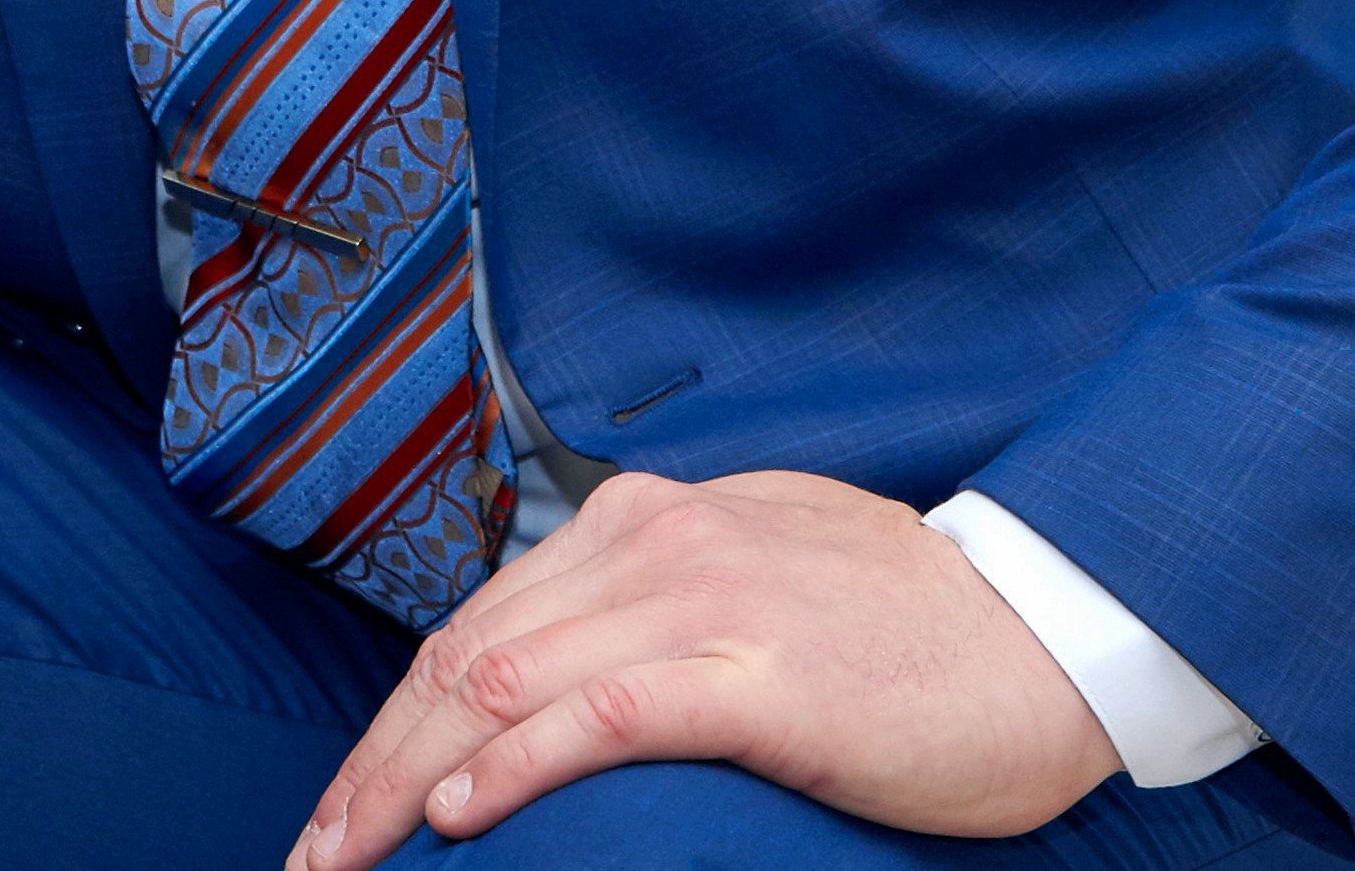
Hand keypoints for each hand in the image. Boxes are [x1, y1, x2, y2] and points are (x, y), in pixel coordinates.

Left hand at [290, 470, 1122, 865]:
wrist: (1040, 631)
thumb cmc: (904, 629)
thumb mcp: (754, 576)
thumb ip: (656, 602)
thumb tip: (559, 670)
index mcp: (648, 517)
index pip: (480, 623)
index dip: (394, 722)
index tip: (342, 809)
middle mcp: (656, 540)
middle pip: (466, 654)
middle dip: (372, 762)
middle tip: (314, 854)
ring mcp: (704, 600)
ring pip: (507, 681)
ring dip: (409, 777)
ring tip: (351, 856)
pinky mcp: (755, 674)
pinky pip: (603, 714)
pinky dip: (515, 763)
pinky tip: (457, 818)